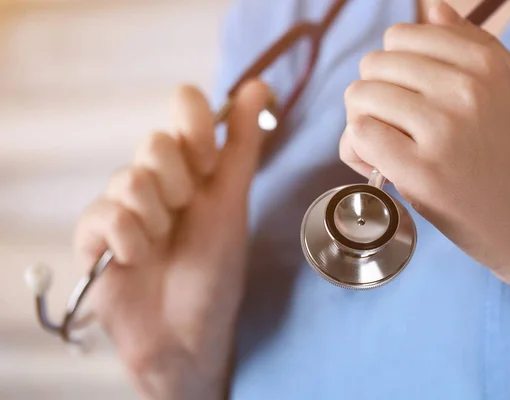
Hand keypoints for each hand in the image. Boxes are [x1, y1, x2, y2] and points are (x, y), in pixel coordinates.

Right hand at [73, 80, 270, 398]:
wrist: (189, 332)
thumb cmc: (215, 270)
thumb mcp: (233, 202)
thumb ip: (243, 145)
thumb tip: (260, 85)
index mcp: (192, 167)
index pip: (184, 105)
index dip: (195, 122)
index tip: (209, 159)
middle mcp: (155, 178)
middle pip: (156, 141)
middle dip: (180, 186)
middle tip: (185, 215)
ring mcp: (122, 205)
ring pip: (129, 178)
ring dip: (157, 219)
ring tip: (162, 246)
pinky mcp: (93, 235)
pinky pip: (105, 215)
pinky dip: (130, 241)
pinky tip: (137, 260)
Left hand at [340, 2, 509, 284]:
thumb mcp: (509, 90)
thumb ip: (469, 44)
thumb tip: (430, 7)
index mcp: (485, 63)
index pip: (401, 36)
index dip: (393, 70)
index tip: (407, 100)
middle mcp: (464, 88)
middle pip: (373, 66)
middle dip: (374, 97)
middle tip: (395, 130)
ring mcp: (442, 129)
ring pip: (359, 97)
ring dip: (362, 125)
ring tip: (387, 151)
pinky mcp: (422, 172)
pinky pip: (358, 135)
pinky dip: (358, 153)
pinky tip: (381, 170)